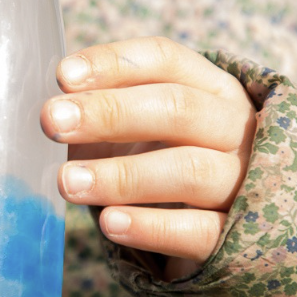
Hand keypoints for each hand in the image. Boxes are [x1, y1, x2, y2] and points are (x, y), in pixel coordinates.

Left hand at [41, 37, 256, 280]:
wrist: (232, 237)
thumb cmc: (169, 168)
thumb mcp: (146, 132)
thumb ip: (107, 117)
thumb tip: (52, 115)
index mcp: (212, 89)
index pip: (166, 60)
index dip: (113, 64)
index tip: (63, 76)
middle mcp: (235, 128)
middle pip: (178, 108)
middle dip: (109, 112)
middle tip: (53, 123)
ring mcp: (244, 182)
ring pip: (189, 169)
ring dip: (122, 175)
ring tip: (68, 183)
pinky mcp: (240, 237)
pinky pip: (200, 230)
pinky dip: (152, 226)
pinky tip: (110, 223)